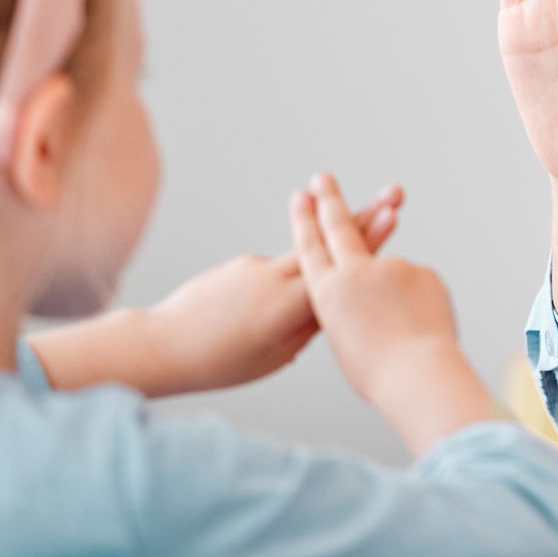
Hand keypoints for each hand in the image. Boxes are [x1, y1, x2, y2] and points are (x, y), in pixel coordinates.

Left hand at [142, 185, 404, 396]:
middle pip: (330, 242)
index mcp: (290, 304)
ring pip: (304, 251)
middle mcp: (276, 276)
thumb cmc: (221, 362)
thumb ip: (308, 326)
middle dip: (364, 216)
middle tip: (394, 193)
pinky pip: (275, 270)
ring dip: (330, 237)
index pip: (341, 266)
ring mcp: (257, 265)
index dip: (370, 239)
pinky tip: (264, 308)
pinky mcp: (242, 265)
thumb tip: (333, 307)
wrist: (163, 345)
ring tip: (348, 233)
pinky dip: (284, 280)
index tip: (393, 214)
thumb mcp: (275, 355)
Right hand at [289, 173, 496, 453]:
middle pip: (339, 227)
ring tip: (398, 334)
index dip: (306, 220)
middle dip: (330, 201)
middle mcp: (354, 274)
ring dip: (395, 302)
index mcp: (327, 294)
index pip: (311, 248)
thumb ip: (346, 308)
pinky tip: (421, 330)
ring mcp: (390, 268)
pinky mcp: (422, 272)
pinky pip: (418, 290)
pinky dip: (419, 310)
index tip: (302, 196)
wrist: (418, 376)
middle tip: (323, 177)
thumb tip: (359, 296)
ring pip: (391, 277)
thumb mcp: (345, 340)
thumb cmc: (378, 373)